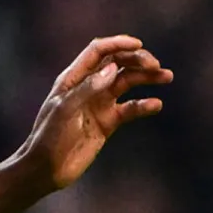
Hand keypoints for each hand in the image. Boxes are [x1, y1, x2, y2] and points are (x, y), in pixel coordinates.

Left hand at [19, 35, 171, 189]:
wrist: (46, 168)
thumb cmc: (49, 136)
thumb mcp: (65, 109)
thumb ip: (88, 88)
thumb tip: (112, 68)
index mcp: (73, 78)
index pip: (98, 52)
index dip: (118, 44)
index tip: (139, 45)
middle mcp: (88, 86)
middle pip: (117, 64)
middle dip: (137, 60)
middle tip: (156, 66)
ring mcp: (99, 103)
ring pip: (127, 83)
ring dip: (146, 78)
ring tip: (166, 76)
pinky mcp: (108, 122)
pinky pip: (129, 109)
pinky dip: (143, 105)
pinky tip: (156, 104)